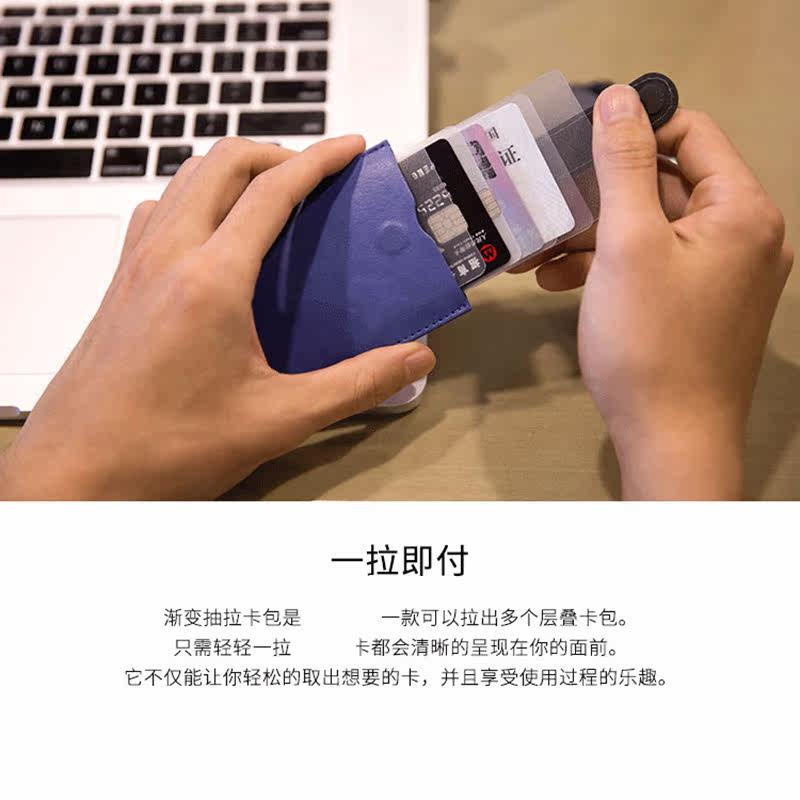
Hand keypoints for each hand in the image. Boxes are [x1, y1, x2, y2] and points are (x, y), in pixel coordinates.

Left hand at [0, 136, 435, 499]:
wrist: (78, 475)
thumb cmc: (163, 448)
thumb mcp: (278, 419)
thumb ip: (354, 385)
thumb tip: (409, 360)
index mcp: (211, 280)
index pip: (272, 189)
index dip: (318, 159)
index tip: (348, 149)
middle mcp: (167, 258)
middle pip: (221, 163)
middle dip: (274, 152)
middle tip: (313, 173)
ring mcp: (135, 267)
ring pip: (183, 180)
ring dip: (230, 171)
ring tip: (268, 197)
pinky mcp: (119, 286)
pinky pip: (158, 214)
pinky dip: (194, 200)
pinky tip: (213, 241)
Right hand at [517, 86, 792, 498]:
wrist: (668, 440)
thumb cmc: (651, 345)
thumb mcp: (627, 244)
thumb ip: (622, 165)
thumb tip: (620, 98)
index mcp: (740, 210)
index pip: (691, 135)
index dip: (633, 133)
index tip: (576, 150)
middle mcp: (740, 237)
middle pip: (664, 186)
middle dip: (598, 197)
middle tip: (546, 205)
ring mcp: (718, 276)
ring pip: (650, 230)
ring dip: (592, 236)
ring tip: (539, 252)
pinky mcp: (694, 306)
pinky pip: (651, 267)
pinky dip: (607, 268)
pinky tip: (558, 280)